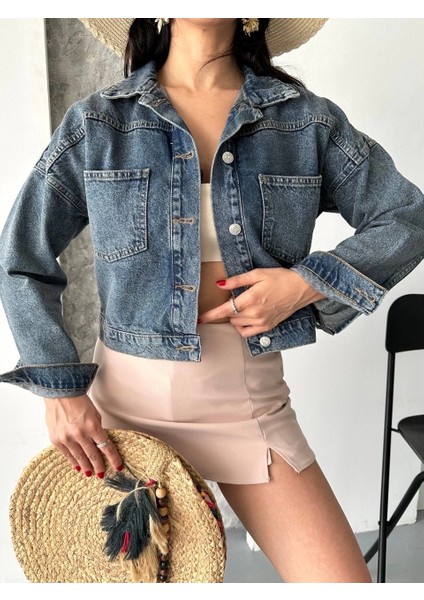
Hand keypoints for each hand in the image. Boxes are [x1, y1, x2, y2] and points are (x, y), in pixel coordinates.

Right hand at [44, 393, 123, 477]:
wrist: (60, 394)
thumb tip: (100, 443)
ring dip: (86, 466)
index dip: (113, 458)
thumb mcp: (95, 414)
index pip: (106, 447)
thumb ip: (98, 429)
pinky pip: (67, 454)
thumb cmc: (79, 402)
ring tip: (90, 473)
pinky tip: (77, 466)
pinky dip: (73, 461)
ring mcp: (66, 438)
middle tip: (102, 474)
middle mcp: (80, 434)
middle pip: (93, 455)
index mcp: (93, 427)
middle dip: (99, 466)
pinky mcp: (56, 440)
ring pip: (79, 458)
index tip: (118, 466)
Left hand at [198, 267, 325, 337]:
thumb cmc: (281, 278)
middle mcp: (256, 313)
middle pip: (231, 317)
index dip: (210, 315)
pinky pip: (248, 333)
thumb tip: (219, 284)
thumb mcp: (257, 274)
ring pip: (238, 325)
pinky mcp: (268, 327)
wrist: (301, 288)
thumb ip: (237, 280)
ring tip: (243, 306)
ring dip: (235, 318)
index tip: (199, 319)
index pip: (225, 310)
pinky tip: (246, 318)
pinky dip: (242, 327)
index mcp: (251, 299)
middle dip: (228, 310)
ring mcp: (262, 322)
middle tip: (235, 299)